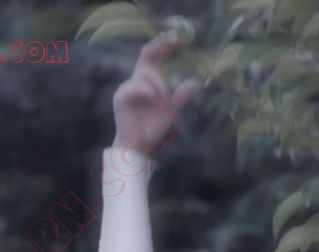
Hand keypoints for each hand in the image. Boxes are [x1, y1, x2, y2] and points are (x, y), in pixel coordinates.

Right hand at [112, 33, 200, 157]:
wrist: (138, 146)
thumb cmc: (152, 129)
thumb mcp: (171, 110)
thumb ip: (181, 96)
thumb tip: (196, 82)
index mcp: (148, 81)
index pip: (155, 56)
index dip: (165, 45)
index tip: (180, 38)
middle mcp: (137, 81)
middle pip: (146, 54)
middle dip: (161, 45)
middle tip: (176, 40)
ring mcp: (127, 87)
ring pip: (146, 74)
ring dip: (160, 85)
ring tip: (166, 100)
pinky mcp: (121, 96)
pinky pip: (137, 86)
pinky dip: (150, 92)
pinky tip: (157, 100)